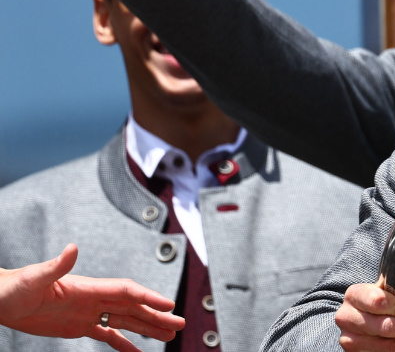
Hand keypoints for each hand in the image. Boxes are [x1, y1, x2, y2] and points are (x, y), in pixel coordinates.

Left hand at [0, 244, 184, 351]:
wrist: (0, 299)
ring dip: (149, 328)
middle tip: (180, 324)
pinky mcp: (80, 326)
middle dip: (158, 315)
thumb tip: (72, 248)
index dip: (149, 297)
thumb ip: (56, 265)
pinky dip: (125, 344)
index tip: (169, 305)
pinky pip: (109, 336)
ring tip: (170, 335)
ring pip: (127, 321)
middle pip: (134, 307)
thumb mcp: (34, 278)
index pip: (126, 291)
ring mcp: (89, 313)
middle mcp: (94, 298)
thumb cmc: (13, 287)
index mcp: (88, 287)